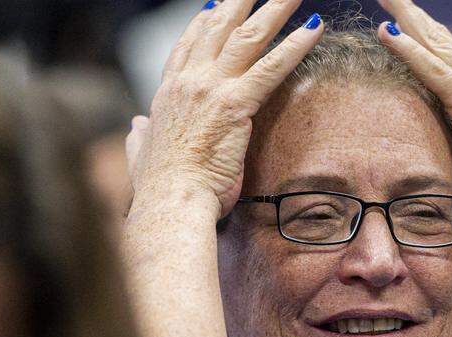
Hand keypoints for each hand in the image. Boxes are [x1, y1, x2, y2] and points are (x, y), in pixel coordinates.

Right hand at [126, 0, 322, 217]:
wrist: (170, 201)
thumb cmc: (160, 189)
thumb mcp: (141, 155)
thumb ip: (140, 136)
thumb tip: (137, 126)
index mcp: (167, 93)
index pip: (187, 46)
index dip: (203, 22)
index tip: (217, 4)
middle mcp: (188, 82)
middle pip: (219, 29)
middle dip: (242, 2)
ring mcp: (210, 88)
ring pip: (248, 37)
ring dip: (275, 9)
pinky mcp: (235, 104)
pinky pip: (271, 68)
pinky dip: (295, 45)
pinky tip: (315, 28)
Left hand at [374, 0, 451, 229]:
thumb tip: (434, 149)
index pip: (445, 55)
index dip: (421, 34)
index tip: (397, 16)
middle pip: (440, 39)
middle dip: (412, 14)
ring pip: (436, 44)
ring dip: (407, 18)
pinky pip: (434, 71)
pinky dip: (409, 50)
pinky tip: (388, 32)